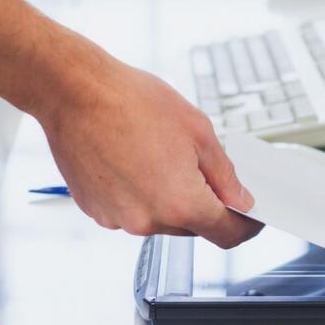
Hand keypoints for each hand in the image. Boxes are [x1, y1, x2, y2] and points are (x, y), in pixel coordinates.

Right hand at [35, 54, 262, 248]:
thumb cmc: (131, 102)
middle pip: (193, 227)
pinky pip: (132, 211)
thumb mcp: (198, 131)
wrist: (74, 91)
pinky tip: (133, 160)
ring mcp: (118, 220)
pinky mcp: (96, 212)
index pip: (226, 234)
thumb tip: (240, 200)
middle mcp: (148, 221)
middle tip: (199, 166)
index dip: (245, 226)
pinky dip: (140, 194)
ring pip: (161, 219)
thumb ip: (224, 174)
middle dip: (204, 203)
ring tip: (158, 154)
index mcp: (180, 203)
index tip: (250, 217)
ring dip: (169, 198)